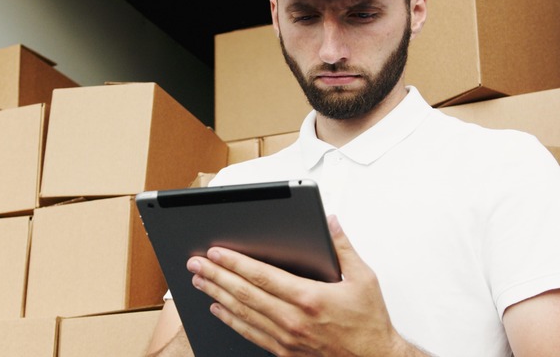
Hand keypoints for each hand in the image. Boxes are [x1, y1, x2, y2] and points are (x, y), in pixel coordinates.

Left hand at [186, 215, 417, 355]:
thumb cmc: (369, 323)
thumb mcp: (363, 279)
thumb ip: (343, 248)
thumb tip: (331, 222)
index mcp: (309, 298)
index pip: (262, 276)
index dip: (235, 263)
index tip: (216, 252)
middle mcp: (293, 319)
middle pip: (244, 293)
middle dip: (216, 276)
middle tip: (196, 264)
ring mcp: (287, 338)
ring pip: (243, 313)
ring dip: (217, 295)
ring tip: (199, 282)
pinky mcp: (286, 351)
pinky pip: (251, 334)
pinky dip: (231, 320)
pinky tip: (218, 309)